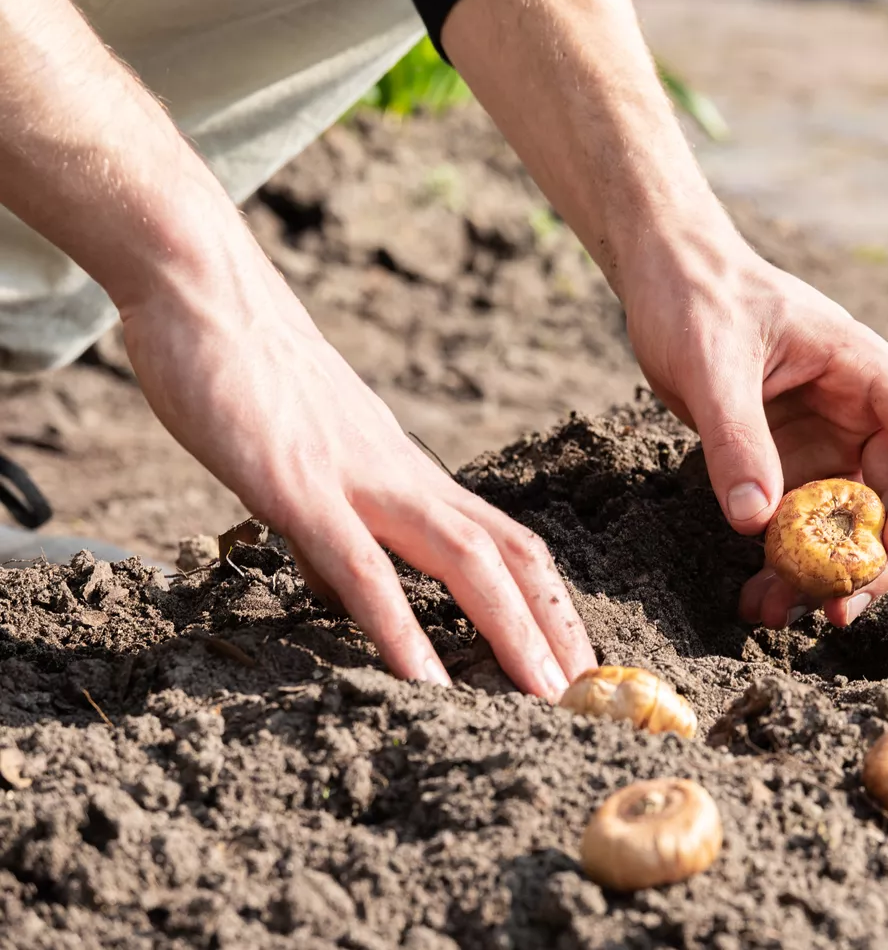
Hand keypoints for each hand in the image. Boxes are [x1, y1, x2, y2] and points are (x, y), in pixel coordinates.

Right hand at [118, 258, 595, 698]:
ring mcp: (358, 481)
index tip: (572, 657)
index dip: (546, 601)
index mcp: (406, 472)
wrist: (204, 286)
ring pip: (463, 560)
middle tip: (587, 695)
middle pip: (509, 555)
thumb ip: (328, 528)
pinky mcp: (299, 488)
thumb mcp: (303, 461)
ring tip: (544, 697)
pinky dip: (401, 629)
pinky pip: (362, 569)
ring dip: (511, 632)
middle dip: (553, 628)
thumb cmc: (246, 370)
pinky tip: (426, 681)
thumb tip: (341, 586)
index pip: (503, 540)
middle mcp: (402, 477)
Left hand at [621, 238, 887, 628]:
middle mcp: (855, 410)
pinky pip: (800, 525)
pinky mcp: (786, 462)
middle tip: (836, 608)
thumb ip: (735, 438)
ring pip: (848, 522)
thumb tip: (755, 520)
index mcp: (862, 369)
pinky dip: (784, 564)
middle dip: (873, 558)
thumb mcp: (711, 362)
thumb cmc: (696, 294)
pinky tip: (756, 598)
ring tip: (778, 613)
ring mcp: (824, 439)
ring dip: (824, 574)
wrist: (663, 277)